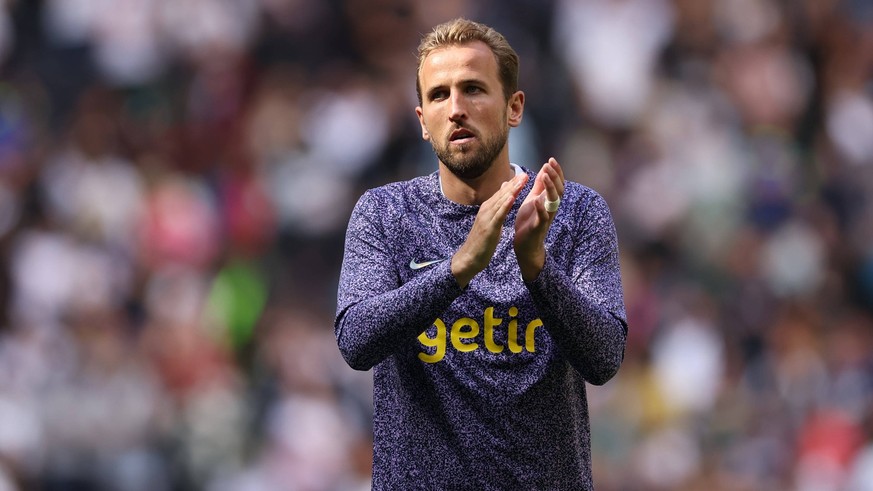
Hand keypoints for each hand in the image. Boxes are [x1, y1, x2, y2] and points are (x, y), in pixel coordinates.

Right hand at [451, 173, 528, 287]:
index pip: (502, 193)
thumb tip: (502, 199)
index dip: (513, 184)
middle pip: (502, 194)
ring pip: (501, 201)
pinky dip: (505, 205)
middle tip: (525, 174)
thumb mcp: (490, 222)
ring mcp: (487, 218)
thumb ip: (496, 210)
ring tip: (521, 181)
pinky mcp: (489, 227)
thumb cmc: (481, 241)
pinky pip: (499, 215)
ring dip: (512, 190)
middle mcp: (486, 210)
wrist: (470, 257)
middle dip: (514, 184)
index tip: (523, 175)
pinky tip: (512, 198)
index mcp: (487, 208)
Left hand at [514, 158, 564, 280]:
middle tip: (549, 164)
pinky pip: (543, 217)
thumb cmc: (529, 221)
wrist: (525, 244)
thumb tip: (544, 170)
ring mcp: (546, 217)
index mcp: (548, 201)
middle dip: (555, 176)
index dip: (556, 172)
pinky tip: (536, 199)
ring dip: (550, 188)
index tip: (551, 159)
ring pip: (553, 202)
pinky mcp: (539, 227)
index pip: (557, 183)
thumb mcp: (533, 199)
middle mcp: (550, 208)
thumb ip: (539, 187)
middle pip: (558, 190)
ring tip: (545, 176)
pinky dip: (541, 208)